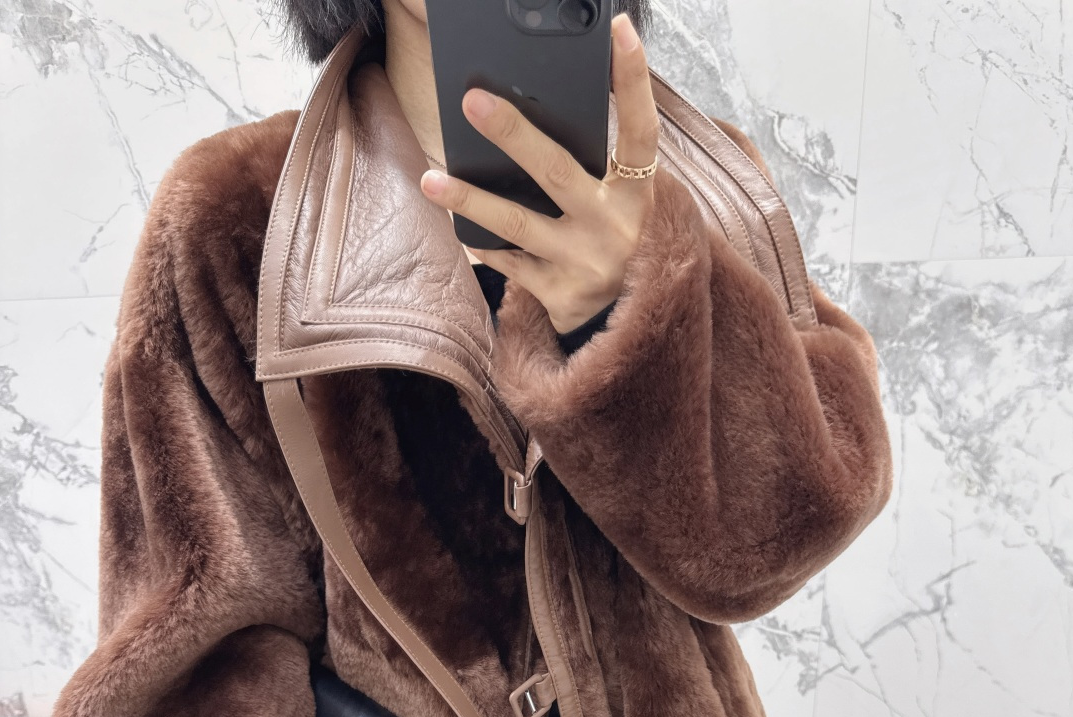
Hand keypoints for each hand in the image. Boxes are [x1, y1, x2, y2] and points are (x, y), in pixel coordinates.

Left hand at [419, 12, 658, 334]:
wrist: (638, 329)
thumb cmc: (623, 245)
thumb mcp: (626, 205)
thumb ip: (600, 167)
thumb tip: (538, 114)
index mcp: (638, 196)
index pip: (641, 131)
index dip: (634, 81)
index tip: (620, 31)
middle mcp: (614, 229)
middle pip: (558, 172)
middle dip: (514, 135)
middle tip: (473, 101)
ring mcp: (585, 265)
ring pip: (520, 225)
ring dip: (471, 200)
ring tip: (431, 179)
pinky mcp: (561, 296)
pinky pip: (511, 264)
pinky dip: (483, 243)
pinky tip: (455, 223)